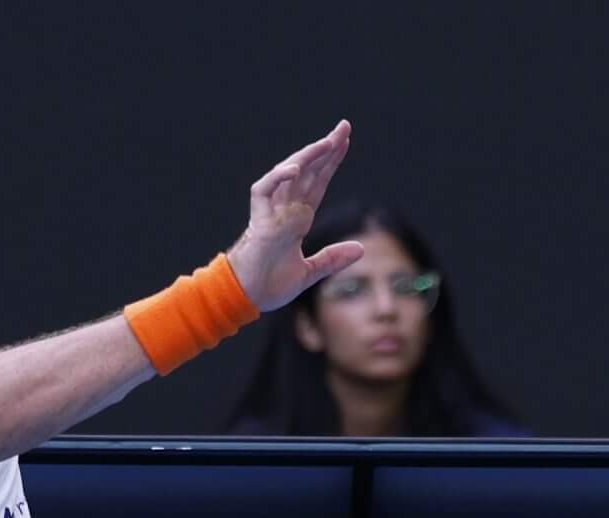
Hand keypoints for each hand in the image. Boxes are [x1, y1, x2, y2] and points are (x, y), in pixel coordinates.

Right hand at [226, 122, 361, 311]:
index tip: (344, 141)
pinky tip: (295, 168)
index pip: (317, 182)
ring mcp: (270, 212)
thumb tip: (361, 249)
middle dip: (325, 149)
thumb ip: (332, 259)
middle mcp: (285, 210)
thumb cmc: (270, 286)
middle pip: (307, 171)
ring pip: (287, 174)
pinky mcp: (257, 220)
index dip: (330, 162)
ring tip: (328, 142)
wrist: (247, 299)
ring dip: (307, 156)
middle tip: (344, 126)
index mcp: (297, 219)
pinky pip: (264, 190)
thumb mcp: (309, 272)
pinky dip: (277, 177)